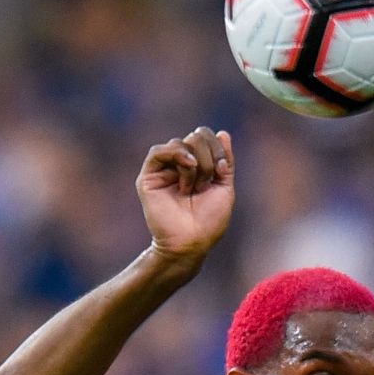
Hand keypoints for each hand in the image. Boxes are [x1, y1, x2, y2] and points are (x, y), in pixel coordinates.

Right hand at [137, 127, 233, 263]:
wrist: (191, 241)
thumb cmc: (209, 221)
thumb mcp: (225, 186)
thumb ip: (225, 160)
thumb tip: (223, 132)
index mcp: (199, 166)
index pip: (207, 138)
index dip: (218, 148)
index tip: (222, 170)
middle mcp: (180, 165)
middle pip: (195, 137)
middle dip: (207, 158)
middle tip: (205, 184)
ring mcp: (164, 170)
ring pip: (180, 142)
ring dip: (195, 165)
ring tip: (193, 188)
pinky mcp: (149, 177)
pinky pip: (158, 151)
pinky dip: (177, 154)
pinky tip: (187, 166)